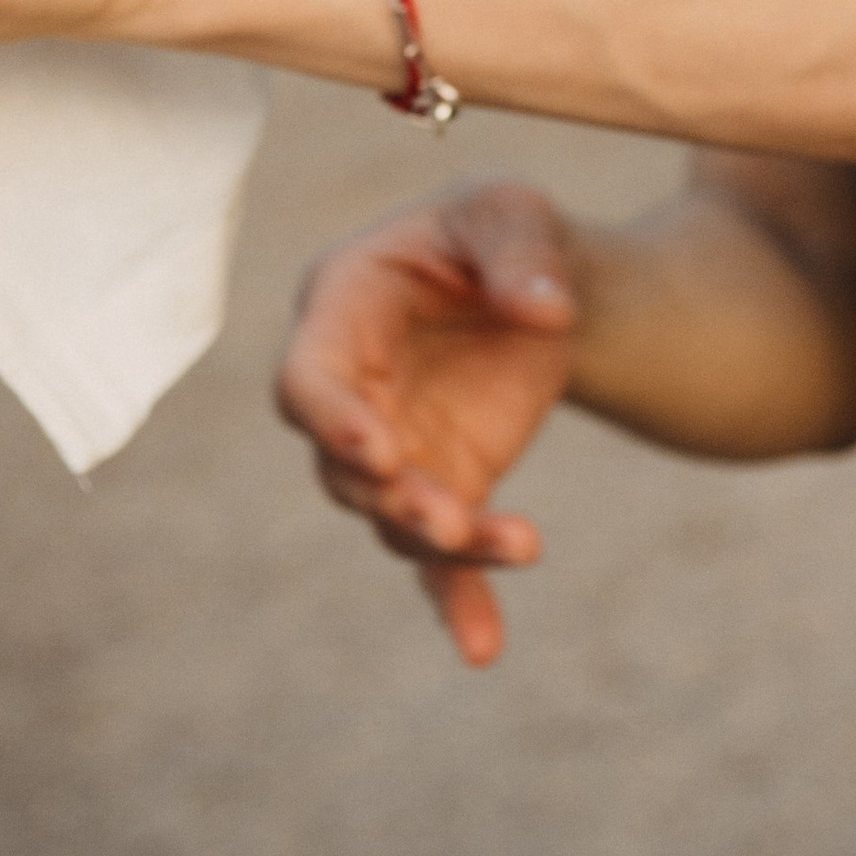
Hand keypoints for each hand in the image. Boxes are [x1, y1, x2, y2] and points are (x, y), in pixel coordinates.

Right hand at [278, 189, 579, 666]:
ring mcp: (393, 448)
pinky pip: (438, 559)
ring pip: (393, 515)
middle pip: (343, 464)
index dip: (332, 416)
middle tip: (447, 521)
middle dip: (392, 496)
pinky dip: (458, 600)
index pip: (309, 376)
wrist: (540, 283)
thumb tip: (546, 314)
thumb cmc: (500, 230)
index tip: (379, 450)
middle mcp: (351, 389)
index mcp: (342, 307)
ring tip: (518, 545)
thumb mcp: (513, 209)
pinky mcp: (442, 488)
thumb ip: (522, 251)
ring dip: (444, 541)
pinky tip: (482, 646)